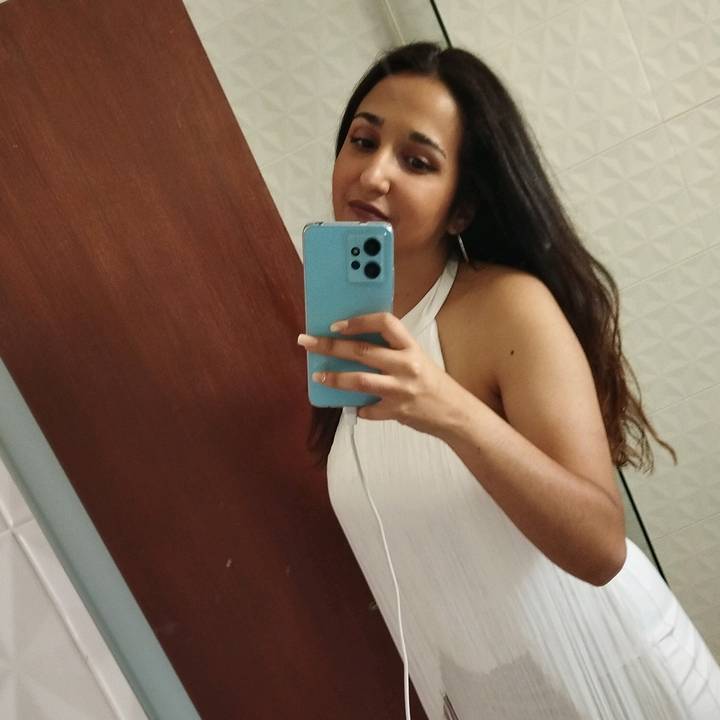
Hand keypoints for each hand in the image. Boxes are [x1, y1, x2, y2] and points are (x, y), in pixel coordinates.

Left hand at [297, 312, 466, 436]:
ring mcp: (401, 389)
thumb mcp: (416, 358)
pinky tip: (354, 407)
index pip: (385, 322)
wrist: (454, 413)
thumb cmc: (431, 382)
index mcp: (411, 347)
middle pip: (362, 351)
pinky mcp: (397, 411)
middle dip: (330, 346)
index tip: (336, 324)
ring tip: (317, 376)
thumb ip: (391, 351)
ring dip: (334, 377)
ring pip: (359, 380)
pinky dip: (358, 408)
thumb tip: (354, 343)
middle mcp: (406, 365)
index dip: (358, 321)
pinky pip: (369, 410)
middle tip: (307, 342)